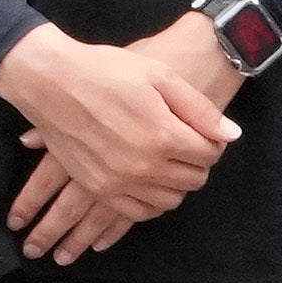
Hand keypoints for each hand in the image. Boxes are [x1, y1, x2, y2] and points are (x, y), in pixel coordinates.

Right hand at [0, 18, 230, 262]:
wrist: (49, 80)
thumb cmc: (106, 70)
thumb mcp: (159, 76)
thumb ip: (199, 109)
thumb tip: (232, 136)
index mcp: (165, 136)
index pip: (210, 155)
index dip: (212, 142)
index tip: (201, 132)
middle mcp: (145, 166)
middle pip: (194, 180)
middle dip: (197, 163)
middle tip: (184, 144)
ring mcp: (119, 181)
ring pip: (169, 201)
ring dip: (176, 184)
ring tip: (165, 162)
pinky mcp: (98, 188)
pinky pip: (138, 212)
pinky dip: (150, 202)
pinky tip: (147, 182)